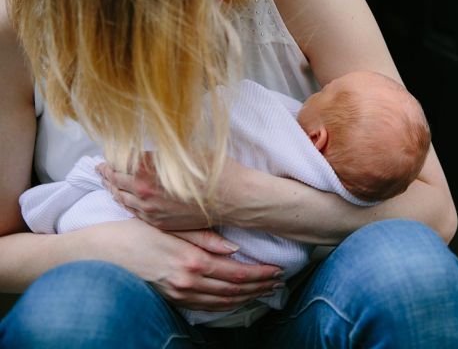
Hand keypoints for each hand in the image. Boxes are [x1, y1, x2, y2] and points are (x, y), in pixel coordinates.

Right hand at [85, 219, 284, 310]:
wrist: (100, 255)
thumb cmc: (135, 233)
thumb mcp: (171, 228)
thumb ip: (205, 238)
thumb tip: (235, 249)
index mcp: (191, 261)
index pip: (237, 273)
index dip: (261, 273)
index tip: (278, 270)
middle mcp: (188, 283)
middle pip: (234, 290)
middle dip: (260, 287)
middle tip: (280, 282)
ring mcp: (179, 295)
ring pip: (223, 302)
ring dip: (248, 297)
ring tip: (266, 291)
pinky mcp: (172, 299)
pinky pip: (207, 307)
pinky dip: (227, 305)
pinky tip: (238, 300)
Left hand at [97, 153, 214, 230]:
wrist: (236, 199)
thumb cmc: (217, 171)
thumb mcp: (187, 152)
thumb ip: (160, 153)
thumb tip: (144, 149)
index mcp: (147, 169)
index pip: (117, 160)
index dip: (110, 154)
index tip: (107, 151)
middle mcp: (144, 190)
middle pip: (115, 179)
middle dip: (107, 171)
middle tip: (100, 166)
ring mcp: (150, 210)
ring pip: (122, 197)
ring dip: (113, 188)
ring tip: (107, 181)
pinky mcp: (159, 222)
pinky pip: (135, 212)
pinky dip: (126, 202)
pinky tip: (125, 198)